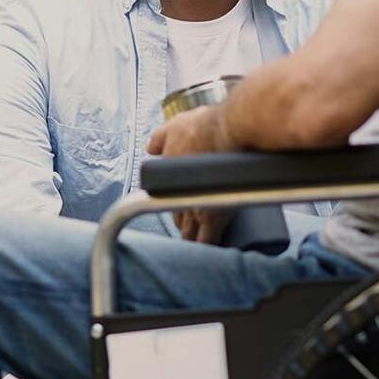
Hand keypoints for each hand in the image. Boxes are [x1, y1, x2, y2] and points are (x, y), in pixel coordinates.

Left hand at [146, 105, 235, 244]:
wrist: (228, 131)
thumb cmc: (205, 126)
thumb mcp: (174, 126)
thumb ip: (160, 139)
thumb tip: (150, 147)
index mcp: (168, 178)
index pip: (167, 204)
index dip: (177, 211)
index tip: (184, 214)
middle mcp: (179, 196)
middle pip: (180, 223)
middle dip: (185, 229)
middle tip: (193, 234)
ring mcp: (196, 207)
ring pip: (192, 235)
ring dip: (195, 240)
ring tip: (202, 245)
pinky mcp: (215, 215)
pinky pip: (209, 241)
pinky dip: (209, 247)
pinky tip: (214, 252)